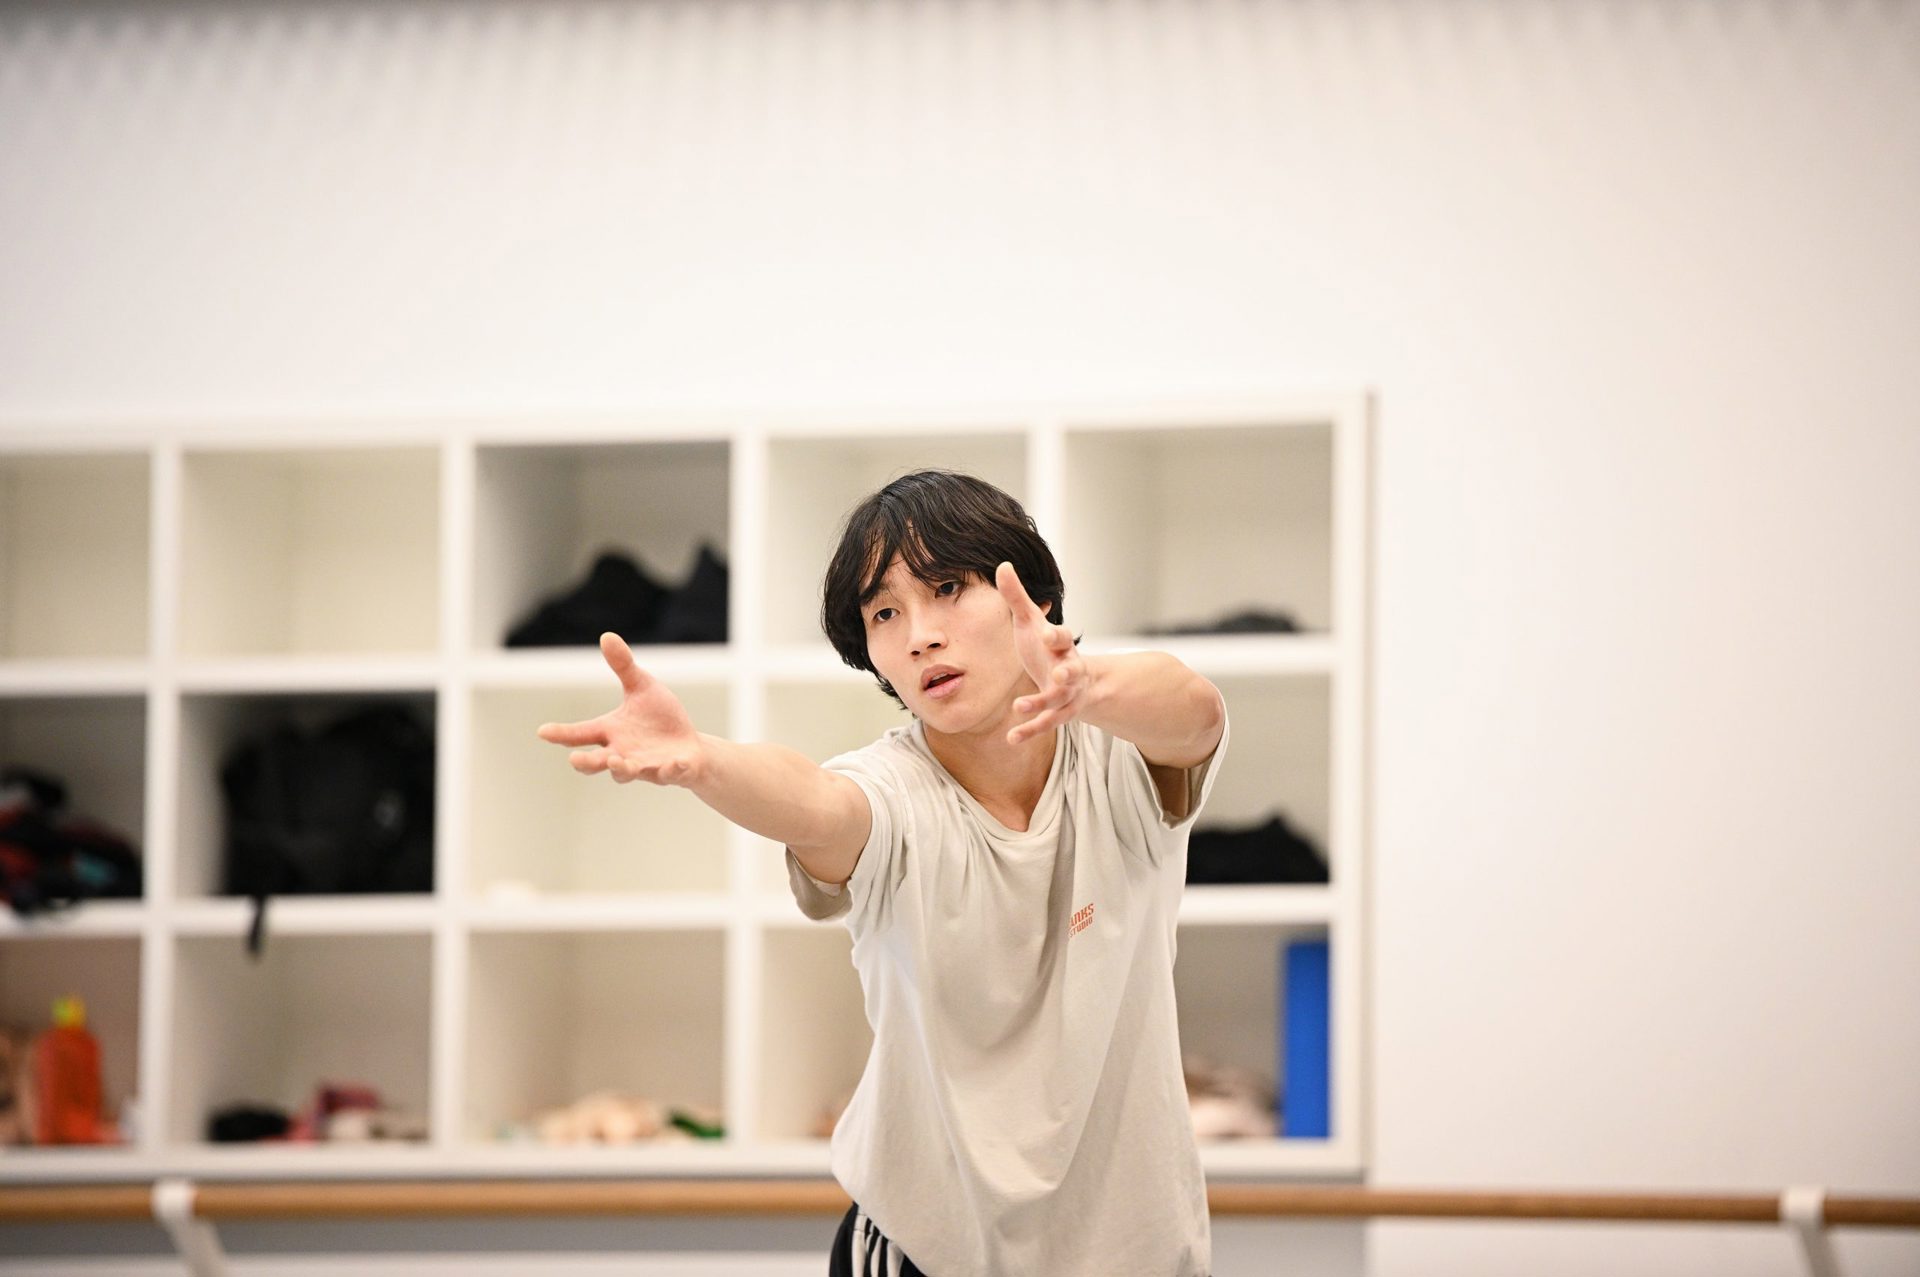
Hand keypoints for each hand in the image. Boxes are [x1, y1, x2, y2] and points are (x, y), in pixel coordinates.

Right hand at [535, 633, 707, 786]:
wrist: (691, 748)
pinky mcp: (670, 772)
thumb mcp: (643, 687)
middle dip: (587, 763)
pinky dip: (671, 769)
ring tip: (618, 762)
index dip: (561, 734)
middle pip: (597, 763)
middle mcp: (622, 753)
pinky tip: (675, 762)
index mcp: (611, 732)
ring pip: (626, 774)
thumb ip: (624, 667)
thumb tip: (606, 636)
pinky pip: (669, 773)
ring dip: (622, 769)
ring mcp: (645, 766)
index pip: (581, 734)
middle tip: (574, 760)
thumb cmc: (660, 718)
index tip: (543, 731)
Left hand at [996, 561, 1090, 746]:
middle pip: (1072, 671)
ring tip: (1019, 707)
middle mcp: (1069, 669)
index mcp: (1061, 644)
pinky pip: (1047, 723)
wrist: (1074, 679)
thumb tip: (1002, 564)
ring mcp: (1067, 694)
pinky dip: (1030, 730)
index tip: (1046, 634)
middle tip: (1059, 675)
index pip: (1062, 637)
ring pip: (1059, 701)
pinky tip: (1011, 738)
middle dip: (1067, 674)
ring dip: (1041, 704)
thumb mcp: (1030, 621)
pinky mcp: (1061, 713)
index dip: (1055, 636)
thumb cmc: (1045, 646)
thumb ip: (1017, 596)